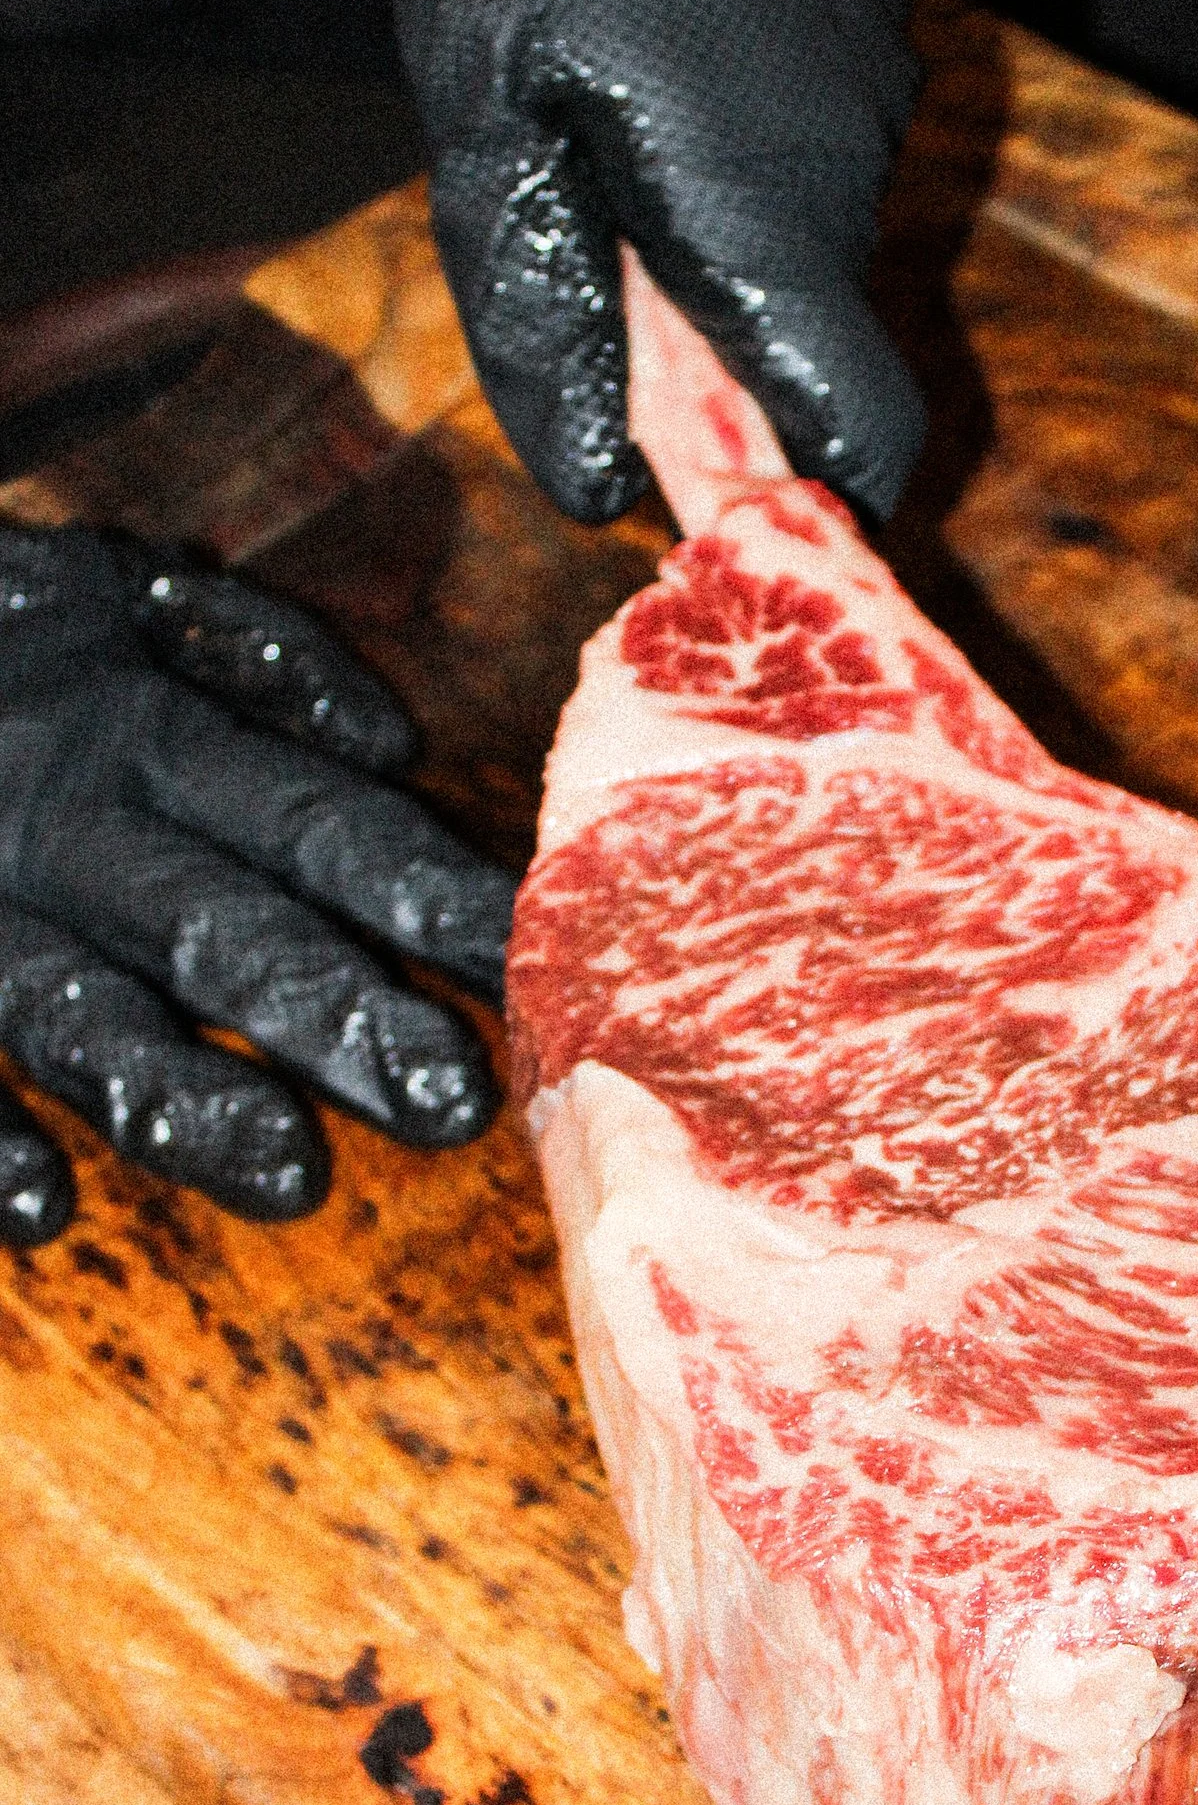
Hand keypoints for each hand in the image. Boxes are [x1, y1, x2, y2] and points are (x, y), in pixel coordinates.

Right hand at [0, 524, 514, 1244]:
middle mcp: (64, 824)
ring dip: (188, 1099)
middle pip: (223, 930)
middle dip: (339, 1016)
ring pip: (84, 1018)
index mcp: (145, 735)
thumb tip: (386, 742)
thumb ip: (248, 654)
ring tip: (289, 1175)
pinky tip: (38, 1213)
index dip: (437, 904)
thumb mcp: (96, 591)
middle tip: (449, 1103)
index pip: (329, 831)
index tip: (540, 975)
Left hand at [392, 0, 921, 523]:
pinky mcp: (880, 18)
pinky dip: (758, 132)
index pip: (863, 424)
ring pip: (813, 224)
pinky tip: (677, 38)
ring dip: (732, 219)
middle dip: (729, 334)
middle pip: (816, 328)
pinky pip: (826, 128)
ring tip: (627, 116)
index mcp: (756, 214)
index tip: (752, 497)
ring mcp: (881, 85)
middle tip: (608, 253)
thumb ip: (544, 318)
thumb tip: (593, 488)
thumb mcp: (483, 120)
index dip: (824, 489)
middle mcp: (851, 165)